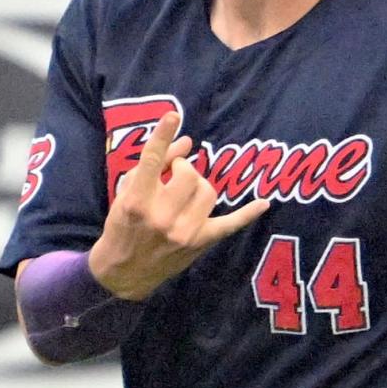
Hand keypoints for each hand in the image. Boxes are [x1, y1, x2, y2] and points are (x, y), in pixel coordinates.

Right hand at [88, 111, 269, 299]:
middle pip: (189, 175)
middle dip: (184, 168)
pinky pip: (230, 224)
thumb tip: (188, 141)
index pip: (152, 161)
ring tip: (187, 190)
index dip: (163, 136)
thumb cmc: (122, 226)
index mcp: (137, 201)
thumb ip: (156, 166)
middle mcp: (161, 217)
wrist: (123, 272)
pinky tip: (264, 203)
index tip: (173, 116)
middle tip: (175, 174)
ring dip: (199, 184)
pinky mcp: (200, 242)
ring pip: (208, 192)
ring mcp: (184, 232)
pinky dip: (247, 214)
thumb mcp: (127, 193)